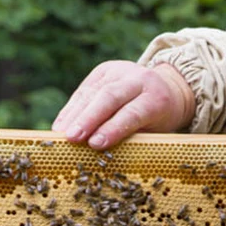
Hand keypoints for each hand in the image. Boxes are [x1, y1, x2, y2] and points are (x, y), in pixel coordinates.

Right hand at [52, 61, 194, 149]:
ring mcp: (119, 72)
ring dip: (73, 115)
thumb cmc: (157, 120)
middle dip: (88, 119)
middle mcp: (138, 79)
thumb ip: (131, 139)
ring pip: (92, 92)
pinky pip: (83, 90)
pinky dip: (70, 110)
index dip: (112, 128)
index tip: (95, 144)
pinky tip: (61, 125)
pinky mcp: (103, 70)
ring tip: (60, 135)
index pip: (132, 112)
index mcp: (156, 97)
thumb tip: (101, 156)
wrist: (165, 88)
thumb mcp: (154, 131)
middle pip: (109, 97)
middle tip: (72, 138)